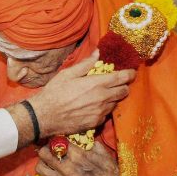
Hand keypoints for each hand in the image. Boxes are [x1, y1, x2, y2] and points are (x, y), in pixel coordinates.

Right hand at [12, 51, 134, 143]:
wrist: (46, 116)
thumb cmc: (55, 92)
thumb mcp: (67, 74)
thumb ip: (85, 64)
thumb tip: (97, 53)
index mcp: (97, 84)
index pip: (122, 78)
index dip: (129, 74)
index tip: (131, 71)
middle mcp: (103, 98)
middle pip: (124, 91)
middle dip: (123, 85)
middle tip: (116, 82)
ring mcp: (101, 112)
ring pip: (116, 103)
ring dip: (113, 97)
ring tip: (101, 94)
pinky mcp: (96, 122)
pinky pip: (106, 113)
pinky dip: (104, 108)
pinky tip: (92, 105)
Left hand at [27, 141, 120, 175]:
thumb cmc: (109, 169)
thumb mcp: (100, 149)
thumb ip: (84, 140)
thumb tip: (72, 129)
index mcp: (78, 156)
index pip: (56, 142)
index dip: (54, 138)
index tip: (55, 137)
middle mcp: (69, 169)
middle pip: (45, 154)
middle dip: (45, 149)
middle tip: (49, 148)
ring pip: (40, 168)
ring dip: (41, 163)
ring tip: (46, 160)